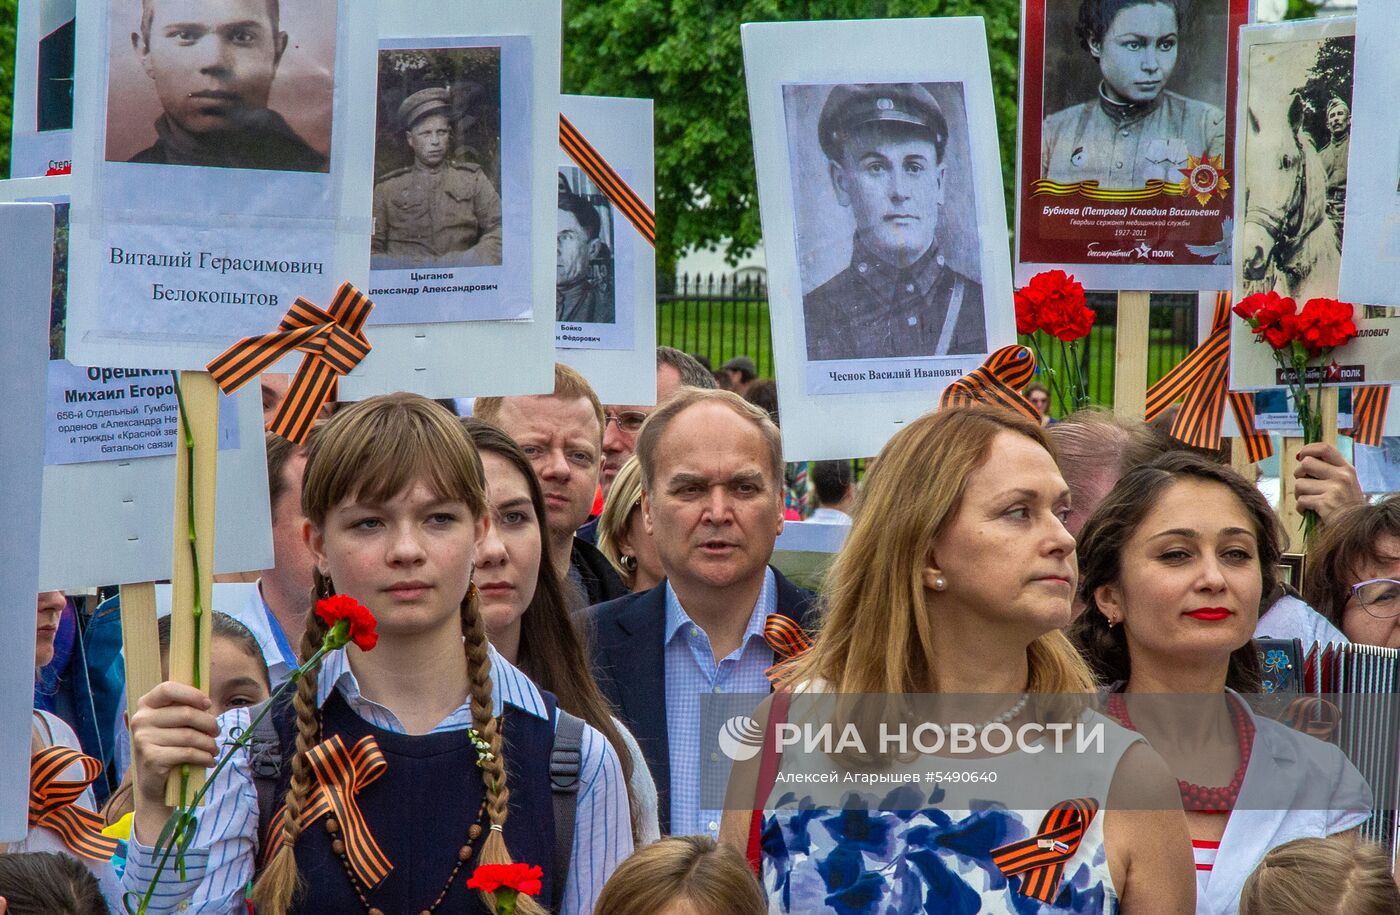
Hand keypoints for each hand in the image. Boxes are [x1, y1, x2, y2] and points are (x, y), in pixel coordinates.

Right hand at [128, 682, 218, 844]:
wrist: (154, 785)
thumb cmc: (169, 747)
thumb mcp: (173, 725)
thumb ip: (184, 710)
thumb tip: (208, 704)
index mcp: (145, 705)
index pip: (168, 688)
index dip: (192, 694)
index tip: (208, 704)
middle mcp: (140, 720)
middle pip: (186, 713)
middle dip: (209, 723)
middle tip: (216, 732)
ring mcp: (143, 739)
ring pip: (190, 735)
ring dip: (209, 743)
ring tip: (214, 749)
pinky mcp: (151, 758)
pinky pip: (187, 753)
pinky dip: (204, 757)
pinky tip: (209, 760)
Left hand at [1294, 442, 1364, 524]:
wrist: (1357, 529)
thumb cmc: (1346, 507)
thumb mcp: (1345, 484)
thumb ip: (1329, 471)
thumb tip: (1302, 458)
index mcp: (1347, 469)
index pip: (1325, 448)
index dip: (1308, 449)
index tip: (1300, 456)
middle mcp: (1342, 476)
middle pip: (1306, 464)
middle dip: (1299, 475)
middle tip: (1305, 486)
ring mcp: (1335, 489)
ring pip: (1299, 483)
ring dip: (1299, 494)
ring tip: (1310, 502)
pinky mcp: (1326, 503)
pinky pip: (1301, 500)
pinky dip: (1301, 508)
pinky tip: (1309, 511)